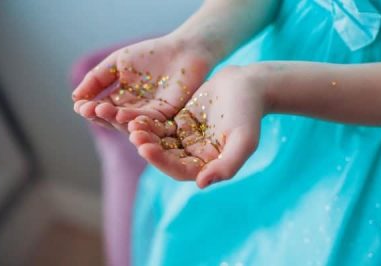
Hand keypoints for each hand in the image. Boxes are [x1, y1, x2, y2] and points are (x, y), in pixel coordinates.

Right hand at [73, 34, 212, 131]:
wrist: (182, 50)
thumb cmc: (150, 54)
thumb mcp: (117, 62)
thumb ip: (97, 78)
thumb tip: (75, 97)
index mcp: (121, 100)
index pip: (102, 109)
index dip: (90, 109)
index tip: (80, 106)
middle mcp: (134, 111)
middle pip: (113, 119)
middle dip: (101, 114)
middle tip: (90, 108)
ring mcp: (150, 115)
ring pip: (130, 122)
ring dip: (116, 118)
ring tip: (104, 111)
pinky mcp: (167, 116)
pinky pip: (150, 121)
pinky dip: (137, 119)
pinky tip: (124, 115)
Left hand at [128, 66, 268, 187]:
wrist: (248, 85)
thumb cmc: (249, 113)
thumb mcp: (244, 140)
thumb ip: (228, 165)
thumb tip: (201, 184)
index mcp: (209, 164)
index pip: (181, 170)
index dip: (162, 161)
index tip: (145, 149)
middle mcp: (195, 155)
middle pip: (167, 156)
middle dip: (149, 147)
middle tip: (134, 136)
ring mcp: (187, 139)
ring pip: (161, 142)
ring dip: (146, 136)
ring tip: (132, 125)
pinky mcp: (181, 123)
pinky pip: (162, 126)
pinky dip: (150, 123)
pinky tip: (136, 116)